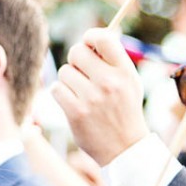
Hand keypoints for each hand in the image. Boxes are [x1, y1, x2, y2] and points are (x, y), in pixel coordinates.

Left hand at [51, 27, 148, 165]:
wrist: (124, 148)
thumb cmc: (124, 110)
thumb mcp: (129, 82)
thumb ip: (114, 60)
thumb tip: (92, 37)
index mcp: (125, 71)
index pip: (103, 38)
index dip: (90, 37)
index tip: (88, 44)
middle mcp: (109, 82)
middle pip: (77, 51)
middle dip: (76, 60)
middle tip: (82, 73)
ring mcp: (92, 98)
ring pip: (64, 71)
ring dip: (68, 80)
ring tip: (81, 92)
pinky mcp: (76, 112)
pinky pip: (56, 89)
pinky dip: (61, 94)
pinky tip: (72, 102)